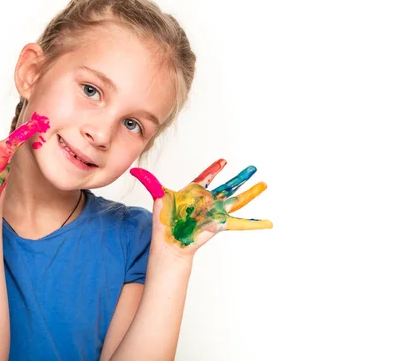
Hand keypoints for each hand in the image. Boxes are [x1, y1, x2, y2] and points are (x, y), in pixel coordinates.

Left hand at [131, 159, 271, 255]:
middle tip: (253, 168)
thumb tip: (134, 169)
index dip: (214, 169)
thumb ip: (150, 182)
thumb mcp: (158, 197)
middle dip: (240, 177)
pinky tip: (267, 222)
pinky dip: (254, 223)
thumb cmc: (164, 222)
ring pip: (236, 199)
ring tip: (264, 184)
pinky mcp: (220, 224)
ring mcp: (215, 212)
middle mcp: (207, 201)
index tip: (223, 161)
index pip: (206, 177)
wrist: (169, 243)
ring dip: (251, 193)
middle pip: (227, 186)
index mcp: (194, 192)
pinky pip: (239, 223)